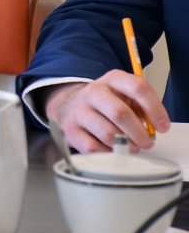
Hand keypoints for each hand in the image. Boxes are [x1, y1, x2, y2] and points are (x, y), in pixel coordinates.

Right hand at [44, 70, 170, 151]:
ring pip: (108, 134)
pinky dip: (109, 153)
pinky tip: (113, 149)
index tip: (163, 126)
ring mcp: (79, 111)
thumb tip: (153, 128)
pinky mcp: (70, 130)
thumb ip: (142, 108)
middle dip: (139, 133)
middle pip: (120, 113)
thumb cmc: (107, 103)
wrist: (70, 105)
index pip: (137, 88)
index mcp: (112, 79)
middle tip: (147, 142)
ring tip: (131, 146)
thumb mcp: (125, 96)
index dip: (155, 109)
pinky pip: (94, 148)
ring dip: (126, 146)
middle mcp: (93, 92)